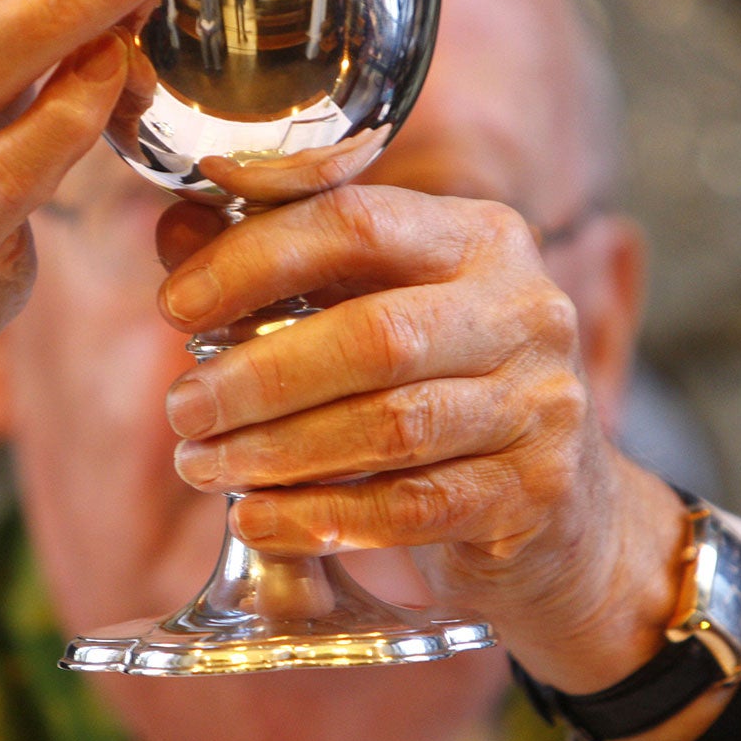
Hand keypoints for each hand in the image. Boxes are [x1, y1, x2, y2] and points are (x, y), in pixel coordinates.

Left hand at [156, 186, 723, 740]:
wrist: (564, 511)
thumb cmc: (447, 388)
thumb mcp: (378, 310)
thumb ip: (285, 269)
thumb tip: (178, 233)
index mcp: (481, 238)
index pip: (358, 222)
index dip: (256, 259)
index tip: (176, 305)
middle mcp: (526, 310)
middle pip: (374, 335)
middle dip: (258, 375)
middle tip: (182, 409)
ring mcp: (542, 405)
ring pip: (390, 427)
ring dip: (277, 451)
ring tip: (202, 466)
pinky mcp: (535, 493)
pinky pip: (410, 509)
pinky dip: (320, 516)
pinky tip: (256, 518)